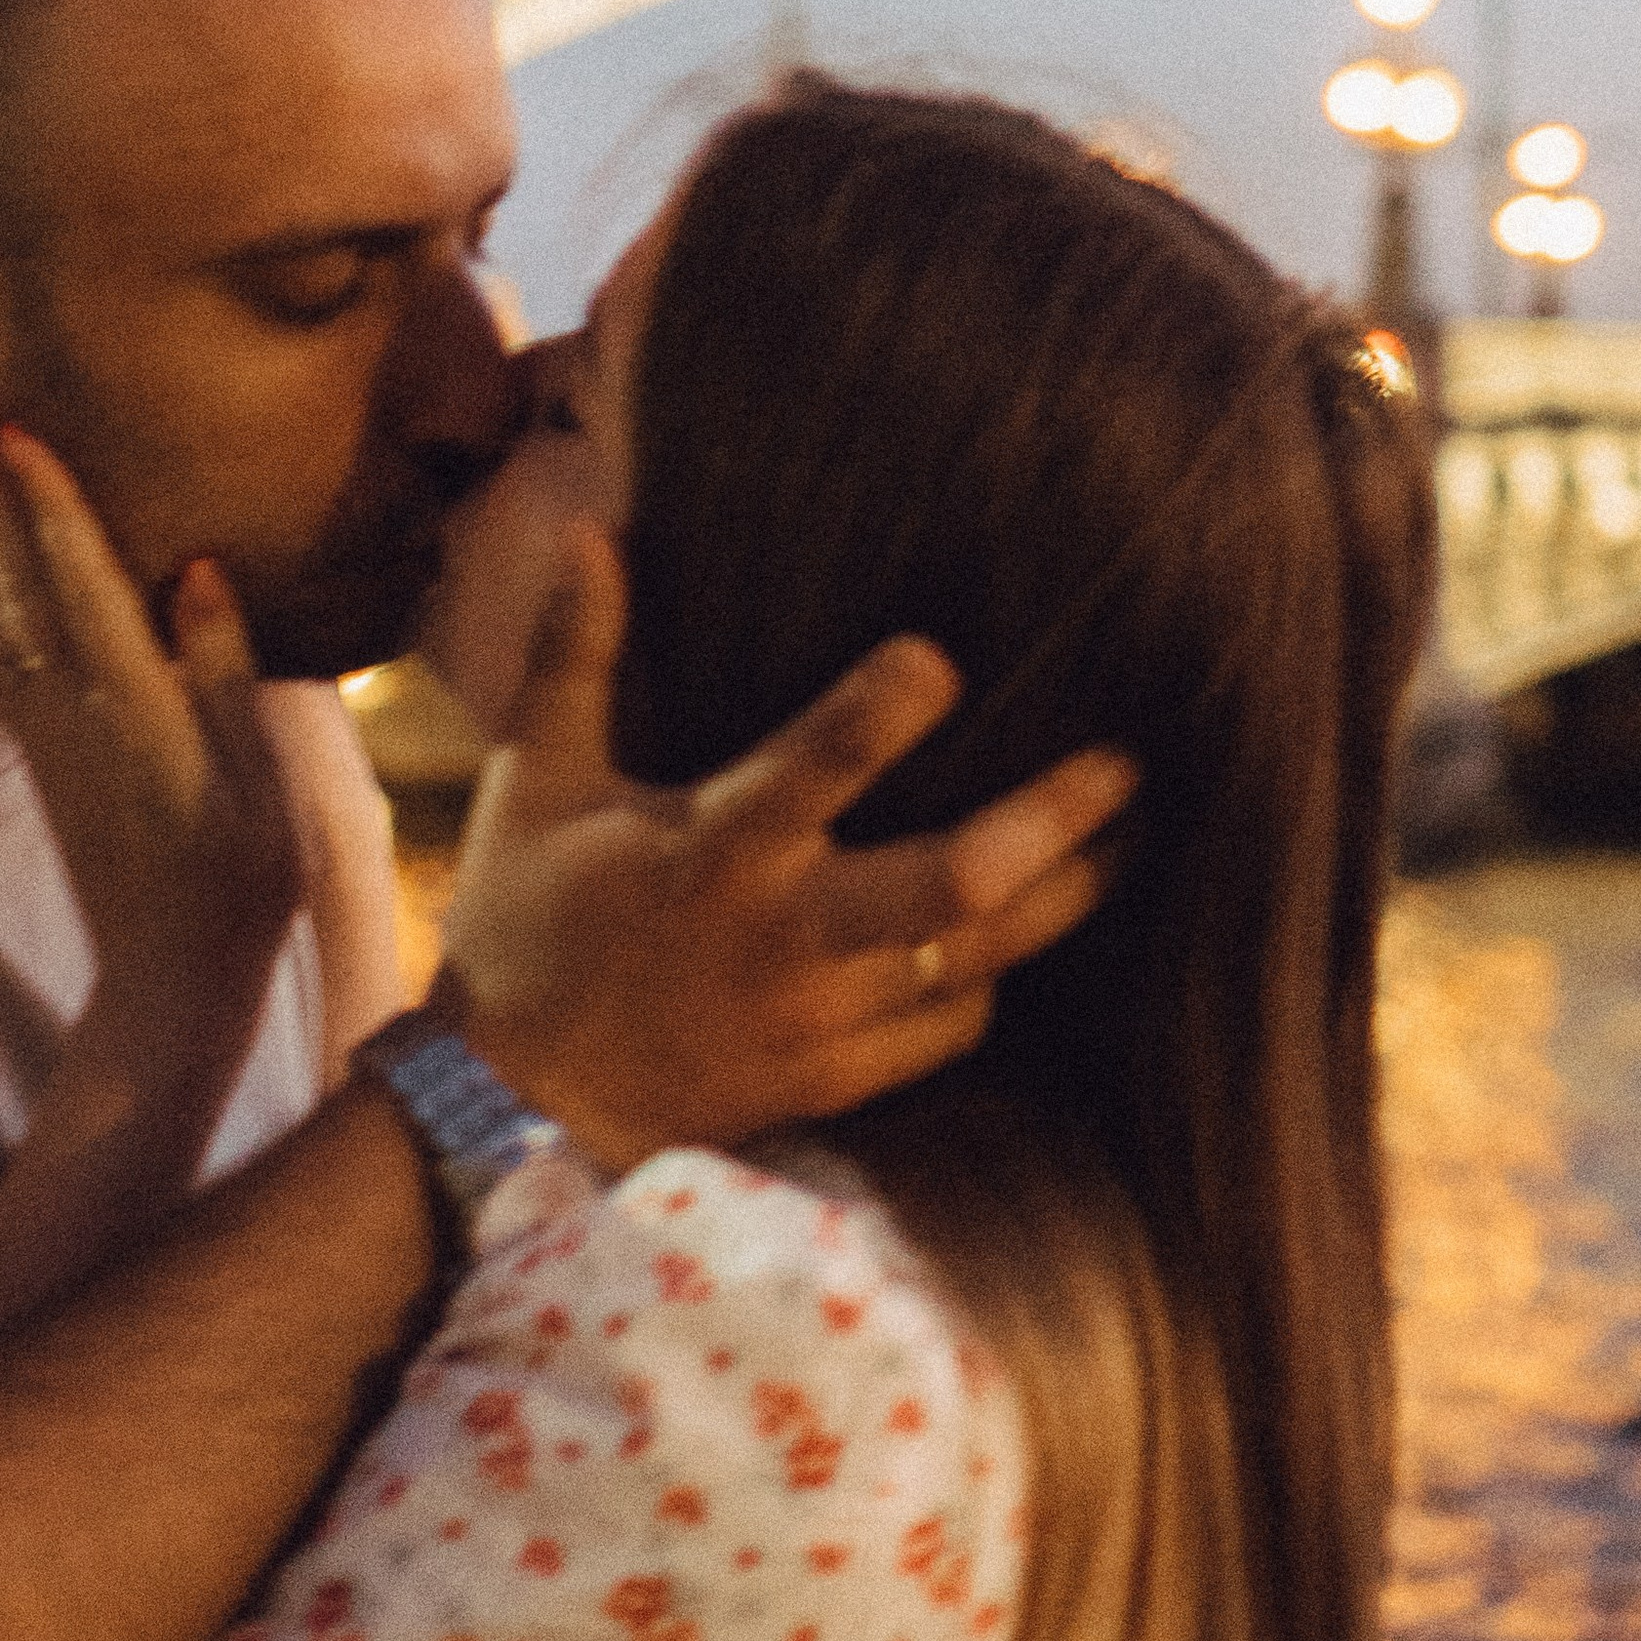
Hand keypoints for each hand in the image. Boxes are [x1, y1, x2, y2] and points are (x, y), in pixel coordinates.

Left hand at [0, 403, 301, 1003]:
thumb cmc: (241, 882)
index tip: (15, 427)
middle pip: (10, 576)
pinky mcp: (32, 744)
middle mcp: (73, 710)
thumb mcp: (265, 785)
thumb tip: (200, 570)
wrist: (169, 981)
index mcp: (138, 711)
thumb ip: (229, 674)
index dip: (49, 506)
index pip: (85, 587)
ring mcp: (42, 727)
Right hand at [436, 526, 1134, 1171]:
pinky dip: (989, 977)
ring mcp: (816, 1017)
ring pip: (974, 960)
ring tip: (1127, 838)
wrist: (513, 1108)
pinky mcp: (832, 1077)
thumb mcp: (536, 779)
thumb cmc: (525, 924)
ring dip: (1059, 898)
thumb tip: (590, 532)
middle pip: (949, 887)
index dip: (879, 714)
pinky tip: (1020, 933)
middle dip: (1047, 826)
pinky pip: (945, 1026)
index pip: (810, 772)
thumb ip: (574, 656)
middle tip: (1120, 765)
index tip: (940, 656)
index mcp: (711, 852)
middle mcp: (781, 937)